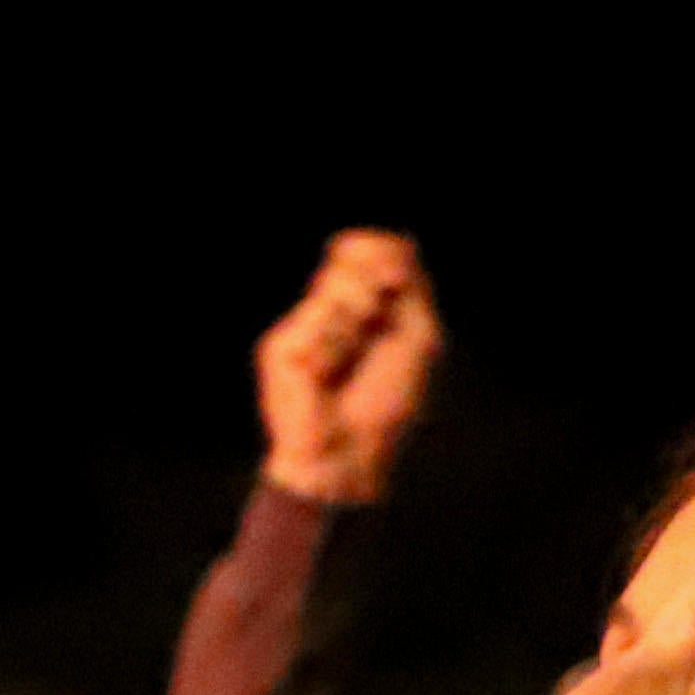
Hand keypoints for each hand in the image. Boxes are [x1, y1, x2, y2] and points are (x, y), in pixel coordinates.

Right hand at [254, 229, 440, 507]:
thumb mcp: (415, 332)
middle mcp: (327, 312)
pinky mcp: (278, 348)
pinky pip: (314, 321)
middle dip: (374, 286)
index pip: (364, 248)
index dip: (380, 248)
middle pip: (349, 260)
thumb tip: (385, 244)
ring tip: (350, 362)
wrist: (350, 451)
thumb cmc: (387, 400)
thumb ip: (408, 284)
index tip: (397, 277)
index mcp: (363, 304)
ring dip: (356, 320)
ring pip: (333, 287)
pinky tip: (326, 374)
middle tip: (378, 324)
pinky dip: (333, 345)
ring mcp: (300, 328)